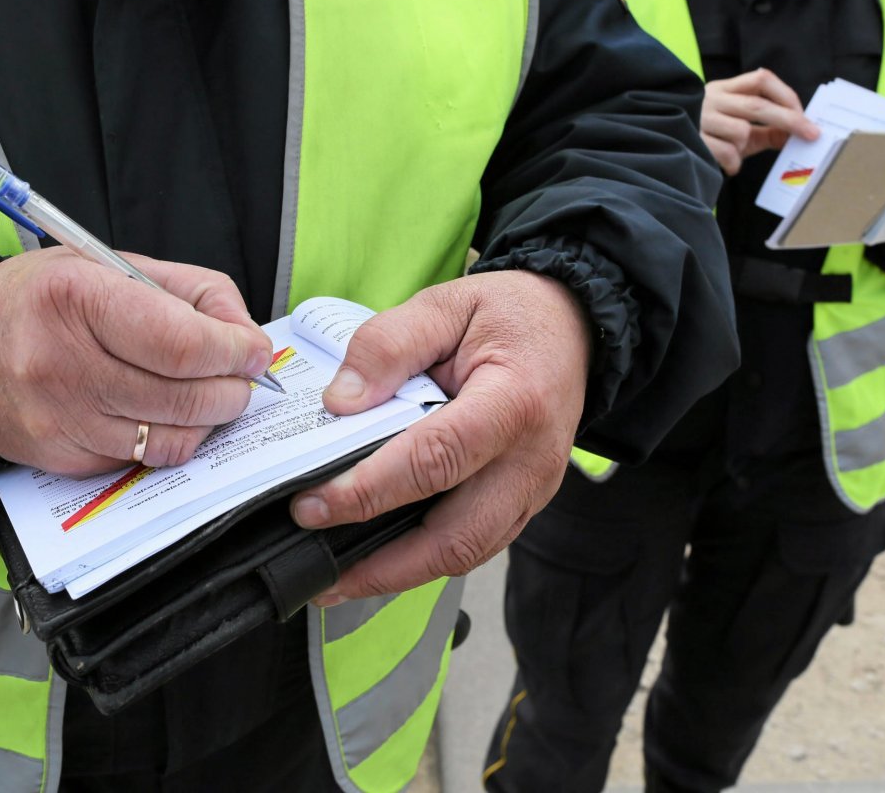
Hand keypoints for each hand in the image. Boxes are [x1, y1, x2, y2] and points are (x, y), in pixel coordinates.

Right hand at [0, 248, 271, 475]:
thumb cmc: (49, 300)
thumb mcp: (116, 266)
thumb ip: (192, 292)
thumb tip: (246, 335)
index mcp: (77, 297)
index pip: (182, 344)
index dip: (234, 352)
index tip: (253, 350)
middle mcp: (61, 362)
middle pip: (183, 397)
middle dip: (233, 390)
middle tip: (243, 377)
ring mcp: (58, 418)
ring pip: (170, 437)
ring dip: (209, 420)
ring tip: (211, 395)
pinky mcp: (59, 457)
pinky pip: (141, 459)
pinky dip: (169, 439)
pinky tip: (165, 414)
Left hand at [290, 270, 588, 602]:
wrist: (571, 328)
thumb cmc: (510, 316)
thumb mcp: (445, 304)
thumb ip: (388, 345)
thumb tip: (340, 403)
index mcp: (514, 401)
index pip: (436, 459)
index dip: (370, 489)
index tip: (314, 505)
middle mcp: (531, 460)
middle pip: (456, 536)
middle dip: (382, 564)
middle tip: (320, 570)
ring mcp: (533, 491)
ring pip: (465, 556)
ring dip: (399, 575)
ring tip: (339, 580)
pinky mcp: (523, 505)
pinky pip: (473, 547)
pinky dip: (423, 561)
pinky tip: (380, 559)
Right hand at [701, 68, 819, 174]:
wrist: (668, 146)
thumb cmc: (712, 136)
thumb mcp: (742, 128)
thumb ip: (769, 129)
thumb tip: (799, 135)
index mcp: (725, 89)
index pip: (761, 78)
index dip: (786, 95)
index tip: (804, 114)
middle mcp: (712, 98)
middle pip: (758, 105)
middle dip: (789, 120)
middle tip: (811, 134)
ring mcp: (701, 118)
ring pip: (741, 131)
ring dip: (746, 146)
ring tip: (736, 151)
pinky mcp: (693, 139)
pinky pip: (727, 152)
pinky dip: (734, 162)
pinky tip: (728, 164)